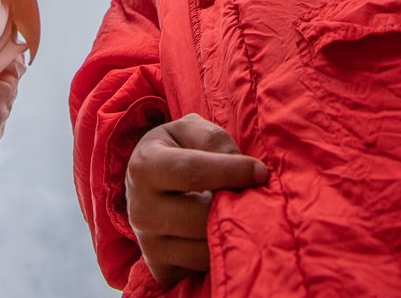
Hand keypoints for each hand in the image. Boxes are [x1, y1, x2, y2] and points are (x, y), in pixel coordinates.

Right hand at [126, 114, 267, 286]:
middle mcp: (140, 210)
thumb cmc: (176, 149)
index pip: (192, 171)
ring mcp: (148, 244)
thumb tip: (246, 171)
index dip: (231, 171)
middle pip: (199, 217)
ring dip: (228, 232)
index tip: (260, 172)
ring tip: (235, 213)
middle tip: (253, 197)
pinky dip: (217, 253)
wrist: (147, 182)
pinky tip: (218, 232)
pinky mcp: (160, 269)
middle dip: (232, 207)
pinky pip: (199, 269)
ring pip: (203, 249)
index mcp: (144, 166)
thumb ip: (215, 140)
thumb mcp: (189, 130)